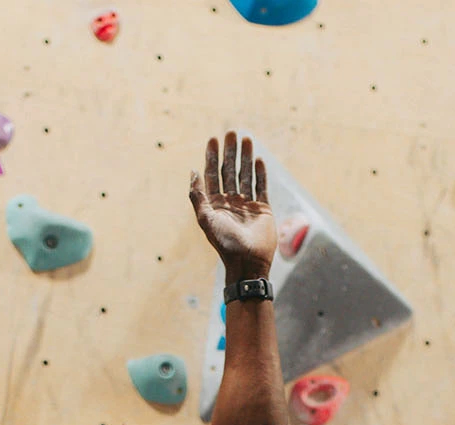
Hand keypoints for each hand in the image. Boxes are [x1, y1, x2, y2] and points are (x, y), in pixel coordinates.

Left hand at [189, 131, 276, 276]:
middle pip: (230, 171)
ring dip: (245, 157)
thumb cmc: (224, 243)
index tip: (213, 138)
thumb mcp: (205, 219)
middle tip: (231, 132)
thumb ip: (198, 196)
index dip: (212, 156)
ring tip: (247, 139)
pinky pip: (261, 187)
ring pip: (246, 175)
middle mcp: (230, 202)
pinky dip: (260, 173)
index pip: (213, 174)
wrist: (248, 262)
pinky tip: (258, 160)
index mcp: (215, 204)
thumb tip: (192, 171)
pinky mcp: (262, 209)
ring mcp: (247, 205)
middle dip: (230, 152)